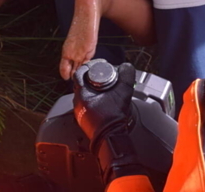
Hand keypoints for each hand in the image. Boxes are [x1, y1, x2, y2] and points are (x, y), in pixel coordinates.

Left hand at [73, 61, 143, 183]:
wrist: (111, 137)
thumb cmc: (113, 118)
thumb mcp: (124, 92)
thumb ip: (126, 76)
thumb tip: (126, 66)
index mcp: (83, 94)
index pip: (79, 74)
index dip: (89, 67)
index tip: (98, 66)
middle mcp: (78, 103)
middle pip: (81, 83)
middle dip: (92, 77)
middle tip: (102, 75)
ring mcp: (80, 112)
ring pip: (84, 94)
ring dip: (92, 88)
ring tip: (104, 87)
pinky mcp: (84, 119)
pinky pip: (86, 103)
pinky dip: (93, 98)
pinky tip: (103, 99)